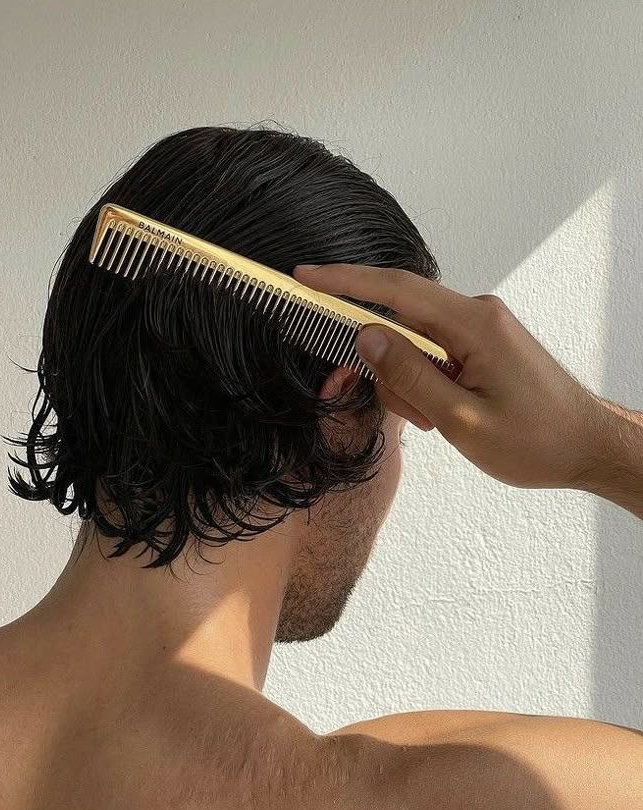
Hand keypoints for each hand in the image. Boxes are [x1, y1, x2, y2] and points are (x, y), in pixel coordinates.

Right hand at [293, 263, 599, 489]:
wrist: (588, 446)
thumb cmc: (537, 441)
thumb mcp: (462, 420)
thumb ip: (410, 375)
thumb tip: (366, 336)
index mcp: (474, 325)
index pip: (396, 290)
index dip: (345, 281)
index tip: (306, 277)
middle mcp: (477, 315)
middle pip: (401, 321)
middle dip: (388, 368)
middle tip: (414, 416)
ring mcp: (480, 328)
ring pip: (414, 344)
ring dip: (410, 384)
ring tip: (438, 423)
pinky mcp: (482, 343)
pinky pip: (434, 353)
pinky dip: (425, 383)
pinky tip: (444, 413)